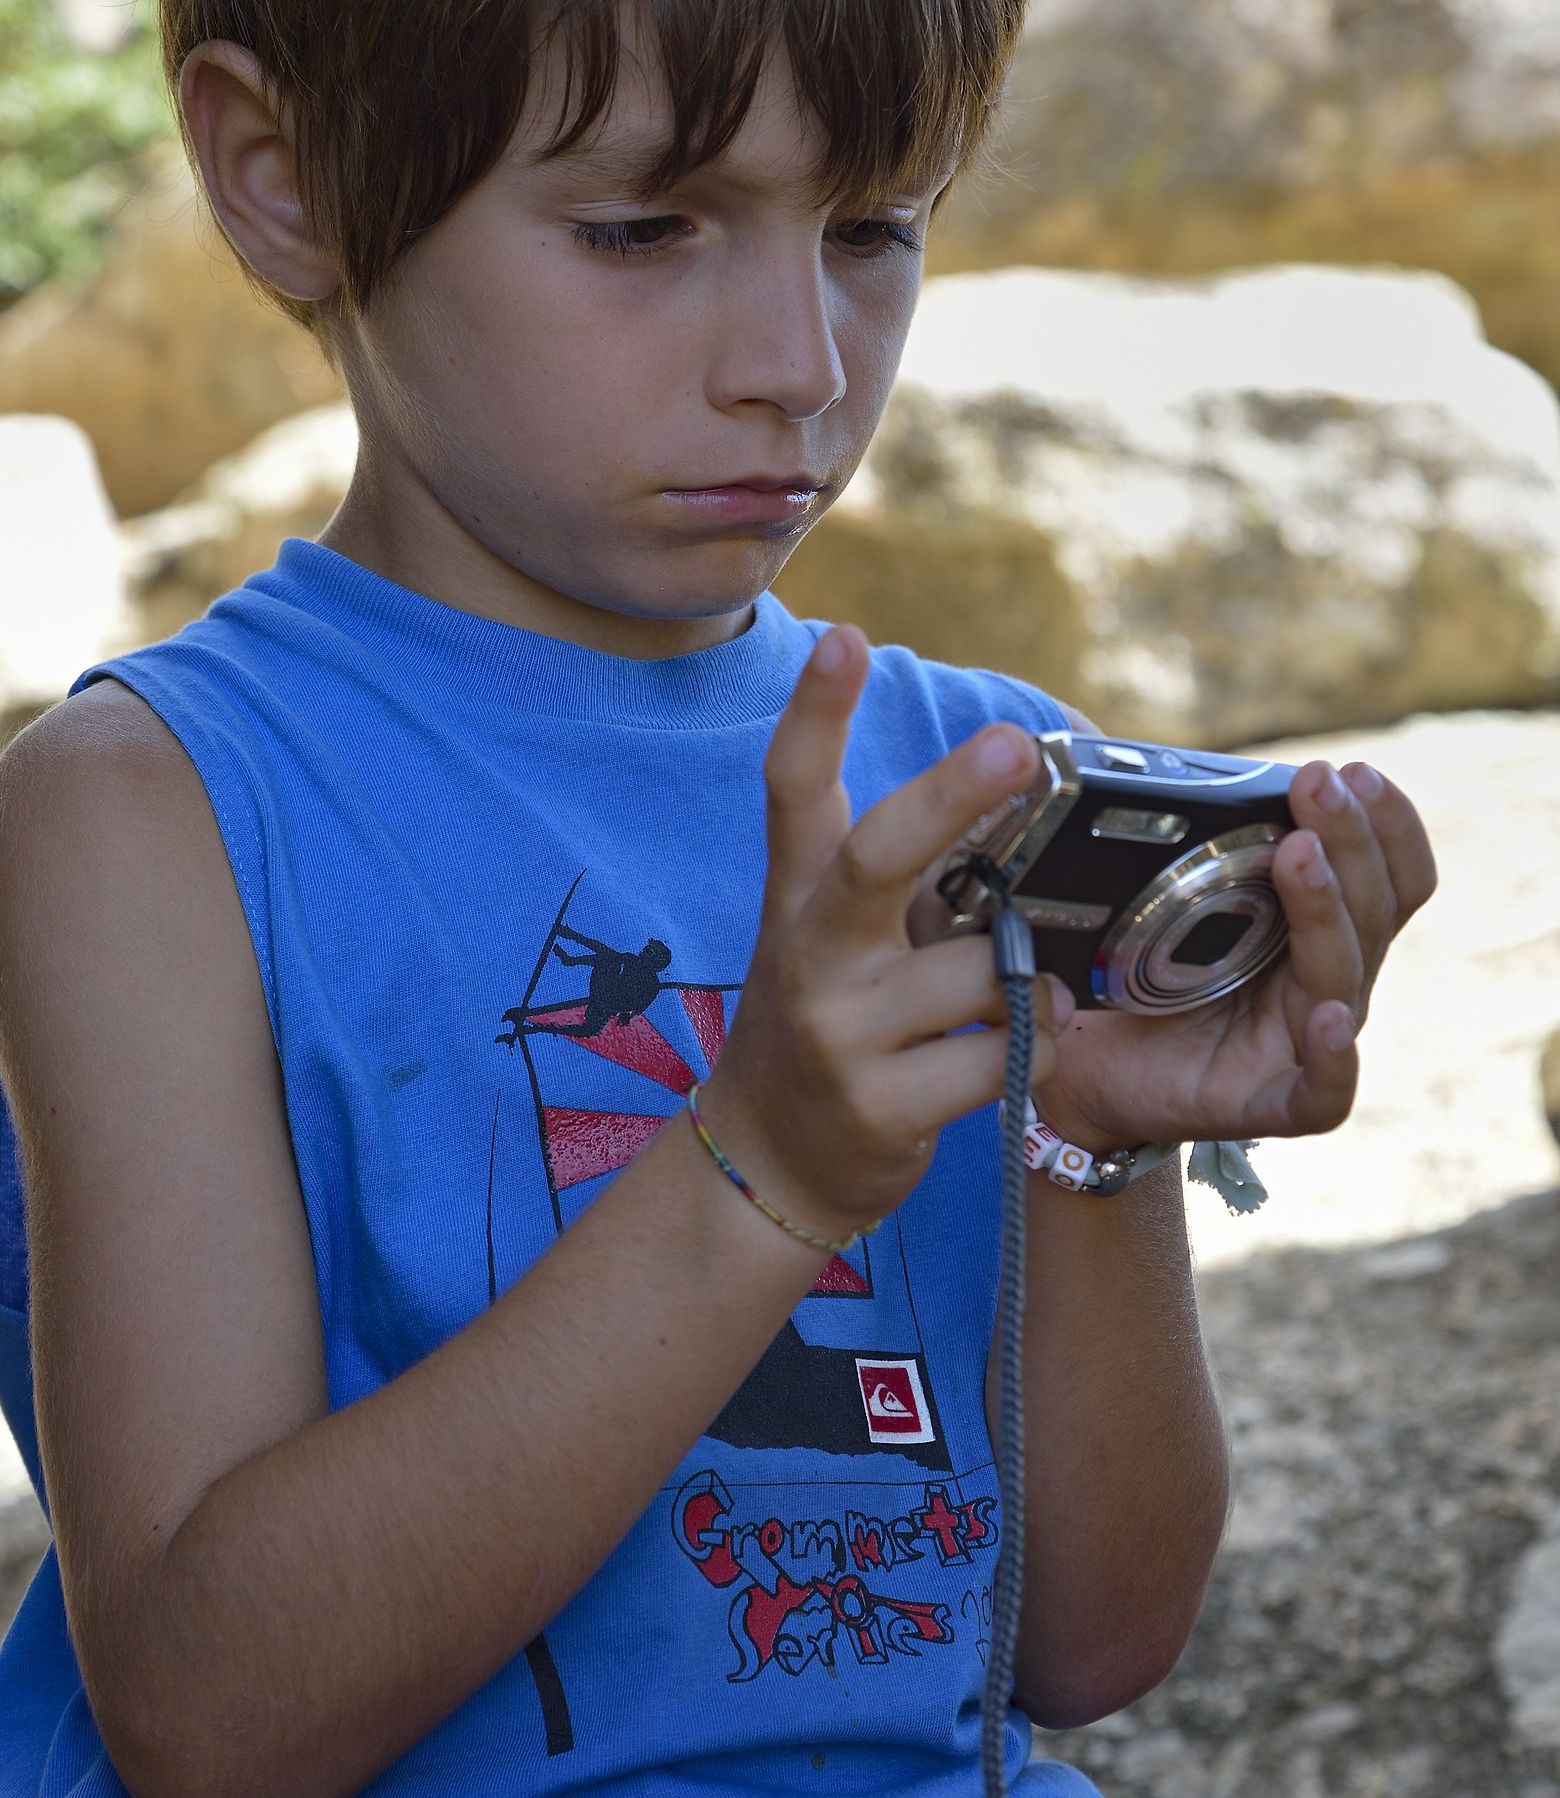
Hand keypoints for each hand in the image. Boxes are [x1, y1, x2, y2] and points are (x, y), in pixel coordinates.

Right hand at [700, 627, 1066, 1243]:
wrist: (765, 1162)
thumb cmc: (830, 1020)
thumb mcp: (832, 934)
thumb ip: (897, 873)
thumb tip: (1004, 787)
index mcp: (797, 896)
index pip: (793, 788)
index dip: (815, 711)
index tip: (842, 635)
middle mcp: (808, 954)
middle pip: (876, 858)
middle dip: (948, 797)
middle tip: (1015, 744)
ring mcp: (839, 1033)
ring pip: (980, 972)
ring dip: (1022, 980)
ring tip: (1010, 1000)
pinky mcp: (880, 1106)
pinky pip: (1002, 1054)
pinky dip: (1033, 1047)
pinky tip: (1011, 1054)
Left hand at [1027, 755, 1437, 1155]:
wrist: (1075, 1067)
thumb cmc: (1122, 976)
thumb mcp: (1151, 892)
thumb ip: (1166, 832)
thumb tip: (1113, 743)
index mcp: (1313, 925)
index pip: (1386, 871)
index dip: (1383, 821)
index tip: (1350, 772)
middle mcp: (1325, 977)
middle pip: (1374, 907)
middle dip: (1350, 837)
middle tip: (1318, 782)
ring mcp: (1305, 1039)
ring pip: (1345, 972)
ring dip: (1326, 906)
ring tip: (1300, 855)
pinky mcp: (1275, 1098)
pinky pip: (1327, 1087)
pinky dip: (1333, 1054)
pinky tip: (1327, 1016)